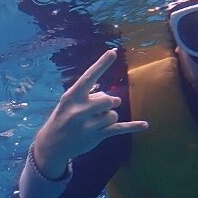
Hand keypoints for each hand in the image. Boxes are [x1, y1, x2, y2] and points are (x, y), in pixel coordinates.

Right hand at [32, 48, 147, 176]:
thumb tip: (112, 99)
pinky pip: (119, 128)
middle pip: (108, 99)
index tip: (112, 52)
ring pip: (113, 114)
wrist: (52, 145)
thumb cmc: (63, 118)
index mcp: (72, 97)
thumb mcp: (68, 103)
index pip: (88, 77)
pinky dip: (133, 126)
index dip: (101, 65)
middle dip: (108, 103)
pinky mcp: (97, 136)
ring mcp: (88, 125)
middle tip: (97, 110)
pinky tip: (145, 125)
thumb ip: (89, 97)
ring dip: (108, 117)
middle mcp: (80, 110)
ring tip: (95, 122)